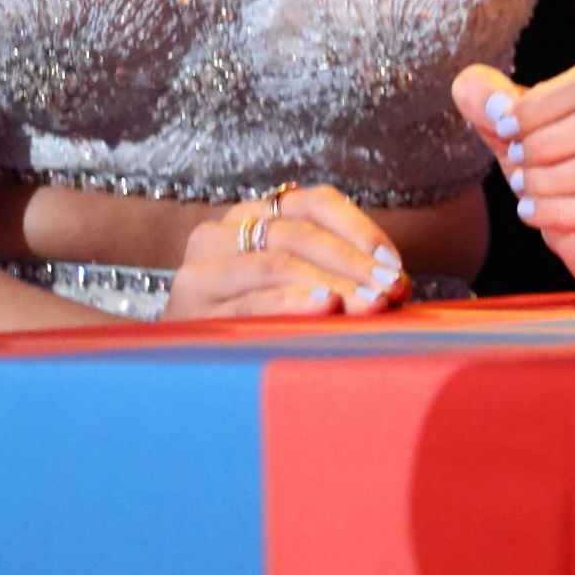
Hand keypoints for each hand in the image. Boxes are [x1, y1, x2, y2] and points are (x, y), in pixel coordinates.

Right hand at [163, 183, 409, 320]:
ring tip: (370, 304)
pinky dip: (292, 301)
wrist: (176, 372)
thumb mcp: (289, 290)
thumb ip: (334, 277)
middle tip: (393, 290)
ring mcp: (202, 268)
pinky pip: (251, 299)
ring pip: (278, 261)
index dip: (359, 228)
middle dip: (353, 262)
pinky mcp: (190, 306)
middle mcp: (222, 232)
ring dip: (332, 282)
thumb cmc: (248, 330)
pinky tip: (324, 308)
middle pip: (300, 232)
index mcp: (251, 216)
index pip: (314, 202)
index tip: (395, 264)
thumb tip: (398, 285)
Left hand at [452, 58, 574, 296]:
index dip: (542, 103)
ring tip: (522, 191)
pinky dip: (563, 213)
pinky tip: (534, 214)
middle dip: (547, 143)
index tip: (504, 126)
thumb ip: (495, 104)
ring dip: (550, 182)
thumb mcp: (527, 132)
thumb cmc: (570, 171)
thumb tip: (468, 85)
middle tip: (516, 160)